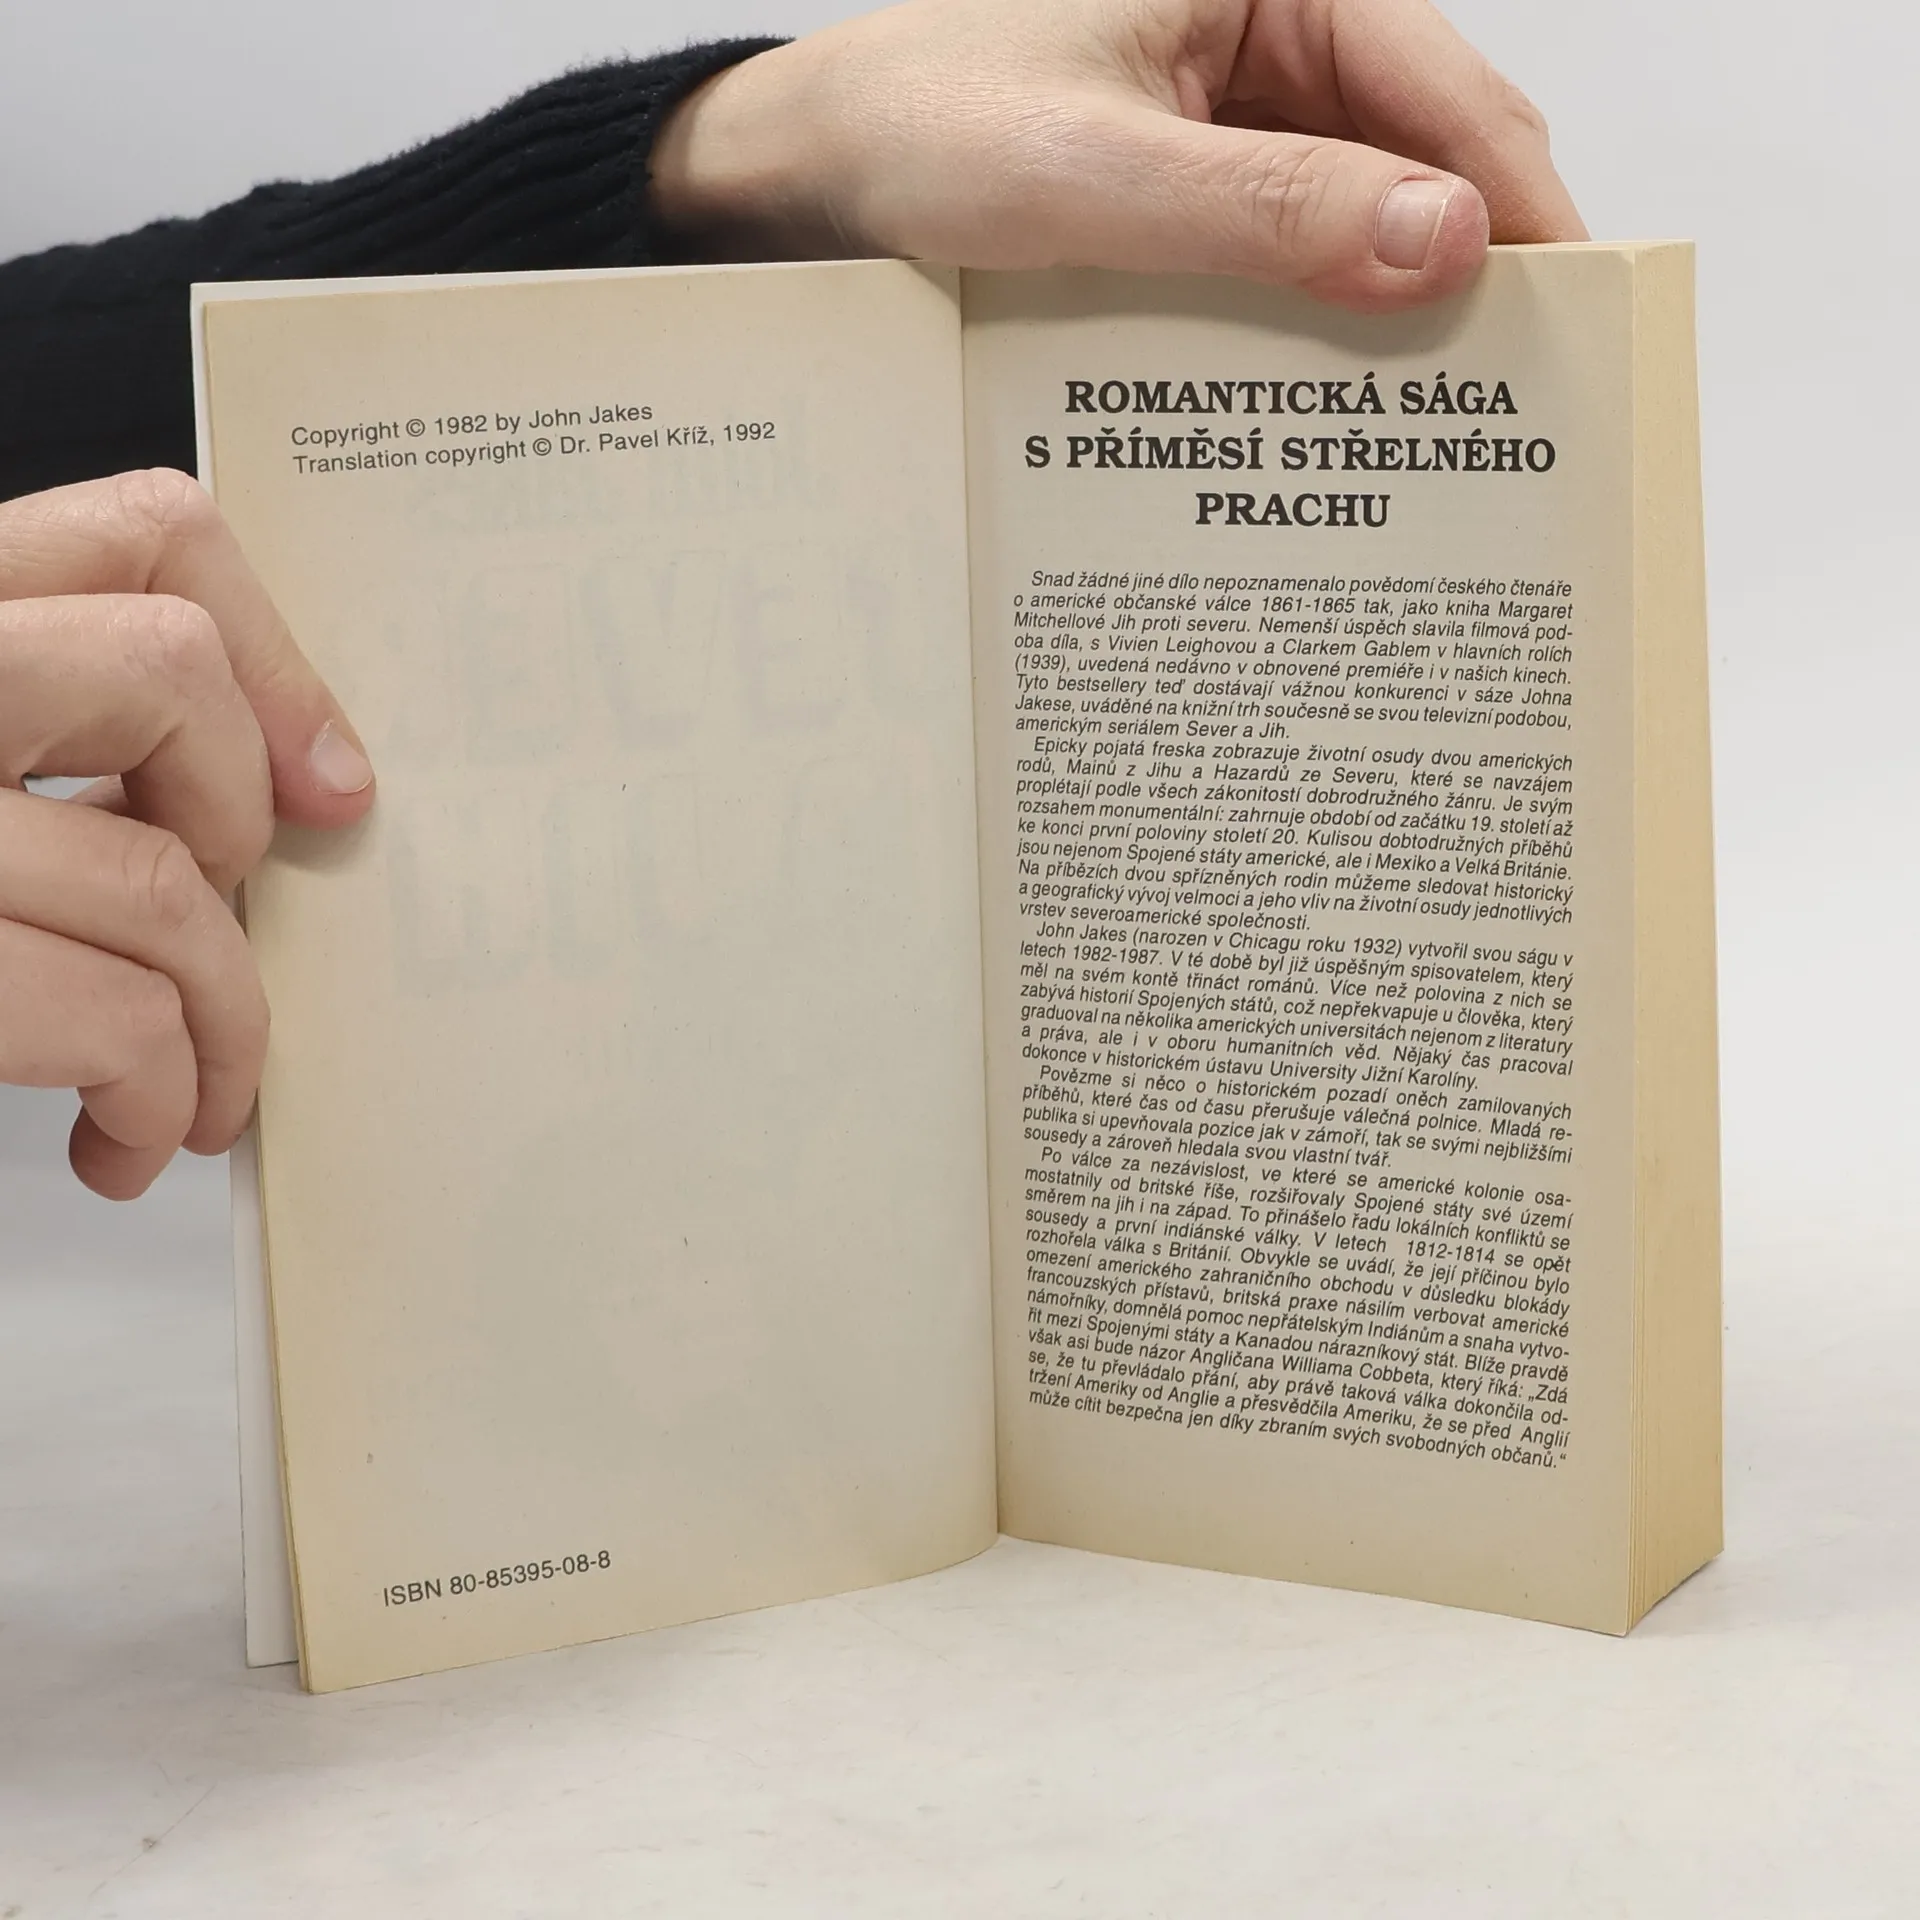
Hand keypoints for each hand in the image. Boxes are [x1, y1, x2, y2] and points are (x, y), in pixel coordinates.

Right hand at [0, 470, 374, 1198]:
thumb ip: (53, 732)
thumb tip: (298, 782)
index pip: (140, 532)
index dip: (271, 656)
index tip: (318, 779)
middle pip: (165, 668)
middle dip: (237, 820)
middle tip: (212, 915)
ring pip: (157, 879)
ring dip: (219, 1020)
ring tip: (191, 1089)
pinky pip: (109, 1016)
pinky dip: (156, 1097)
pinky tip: (122, 1136)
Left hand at [654, 0, 1584, 309]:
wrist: (803, 172)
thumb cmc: (920, 130)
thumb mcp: (1095, 178)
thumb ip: (1266, 209)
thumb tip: (1444, 243)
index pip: (1445, 89)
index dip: (1517, 206)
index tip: (1572, 320)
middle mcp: (1267, 37)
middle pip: (1418, 154)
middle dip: (1461, 268)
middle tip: (1511, 401)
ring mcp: (1231, 116)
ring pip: (1354, 214)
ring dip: (1383, 309)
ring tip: (1428, 423)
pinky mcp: (1192, 185)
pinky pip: (1282, 251)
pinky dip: (1307, 320)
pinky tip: (1319, 395)